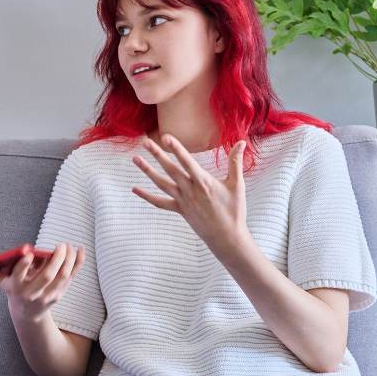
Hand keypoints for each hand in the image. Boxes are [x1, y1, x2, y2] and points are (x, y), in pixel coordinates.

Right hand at [0, 243, 84, 322]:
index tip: (30, 253)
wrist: (26, 312)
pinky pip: (71, 278)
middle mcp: (32, 293)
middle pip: (46, 277)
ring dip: (68, 261)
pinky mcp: (59, 294)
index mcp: (15, 287)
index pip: (19, 276)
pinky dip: (77, 264)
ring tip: (68, 246)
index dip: (24, 265)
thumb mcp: (0, 278)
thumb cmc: (13, 287)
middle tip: (60, 245)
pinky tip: (80, 251)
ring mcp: (47, 296)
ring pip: (62, 277)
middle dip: (55, 260)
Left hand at [132, 134, 248, 255]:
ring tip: (135, 159)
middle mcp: (190, 190)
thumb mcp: (237, 184)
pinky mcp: (179, 210)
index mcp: (203, 182)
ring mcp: (182, 200)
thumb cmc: (234, 210)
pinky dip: (146, 196)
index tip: (165, 137)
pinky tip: (134, 189)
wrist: (226, 237)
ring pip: (161, 183)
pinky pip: (159, 202)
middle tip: (145, 142)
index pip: (187, 161)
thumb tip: (242, 142)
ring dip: (147, 171)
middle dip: (157, 154)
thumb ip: (236, 162)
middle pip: (170, 169)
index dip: (176, 148)